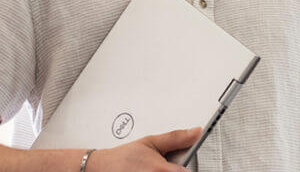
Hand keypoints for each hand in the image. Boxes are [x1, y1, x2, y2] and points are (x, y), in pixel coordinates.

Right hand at [87, 127, 201, 171]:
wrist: (103, 167)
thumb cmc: (125, 156)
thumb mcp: (151, 141)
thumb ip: (176, 138)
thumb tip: (196, 132)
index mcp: (161, 170)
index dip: (184, 168)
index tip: (177, 165)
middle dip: (174, 171)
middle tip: (163, 167)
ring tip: (153, 169)